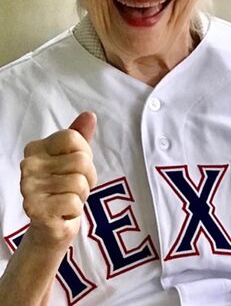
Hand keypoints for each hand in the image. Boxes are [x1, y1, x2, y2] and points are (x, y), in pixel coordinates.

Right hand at [20, 112, 96, 247]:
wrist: (50, 227)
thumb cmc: (64, 189)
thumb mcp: (74, 159)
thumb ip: (80, 136)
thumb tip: (90, 114)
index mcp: (36, 149)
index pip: (73, 138)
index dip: (85, 154)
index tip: (76, 168)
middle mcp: (28, 165)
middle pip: (81, 160)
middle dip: (87, 177)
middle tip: (74, 188)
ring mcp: (29, 187)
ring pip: (79, 182)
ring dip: (82, 195)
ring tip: (69, 199)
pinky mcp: (36, 209)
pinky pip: (74, 202)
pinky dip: (76, 210)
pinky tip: (64, 212)